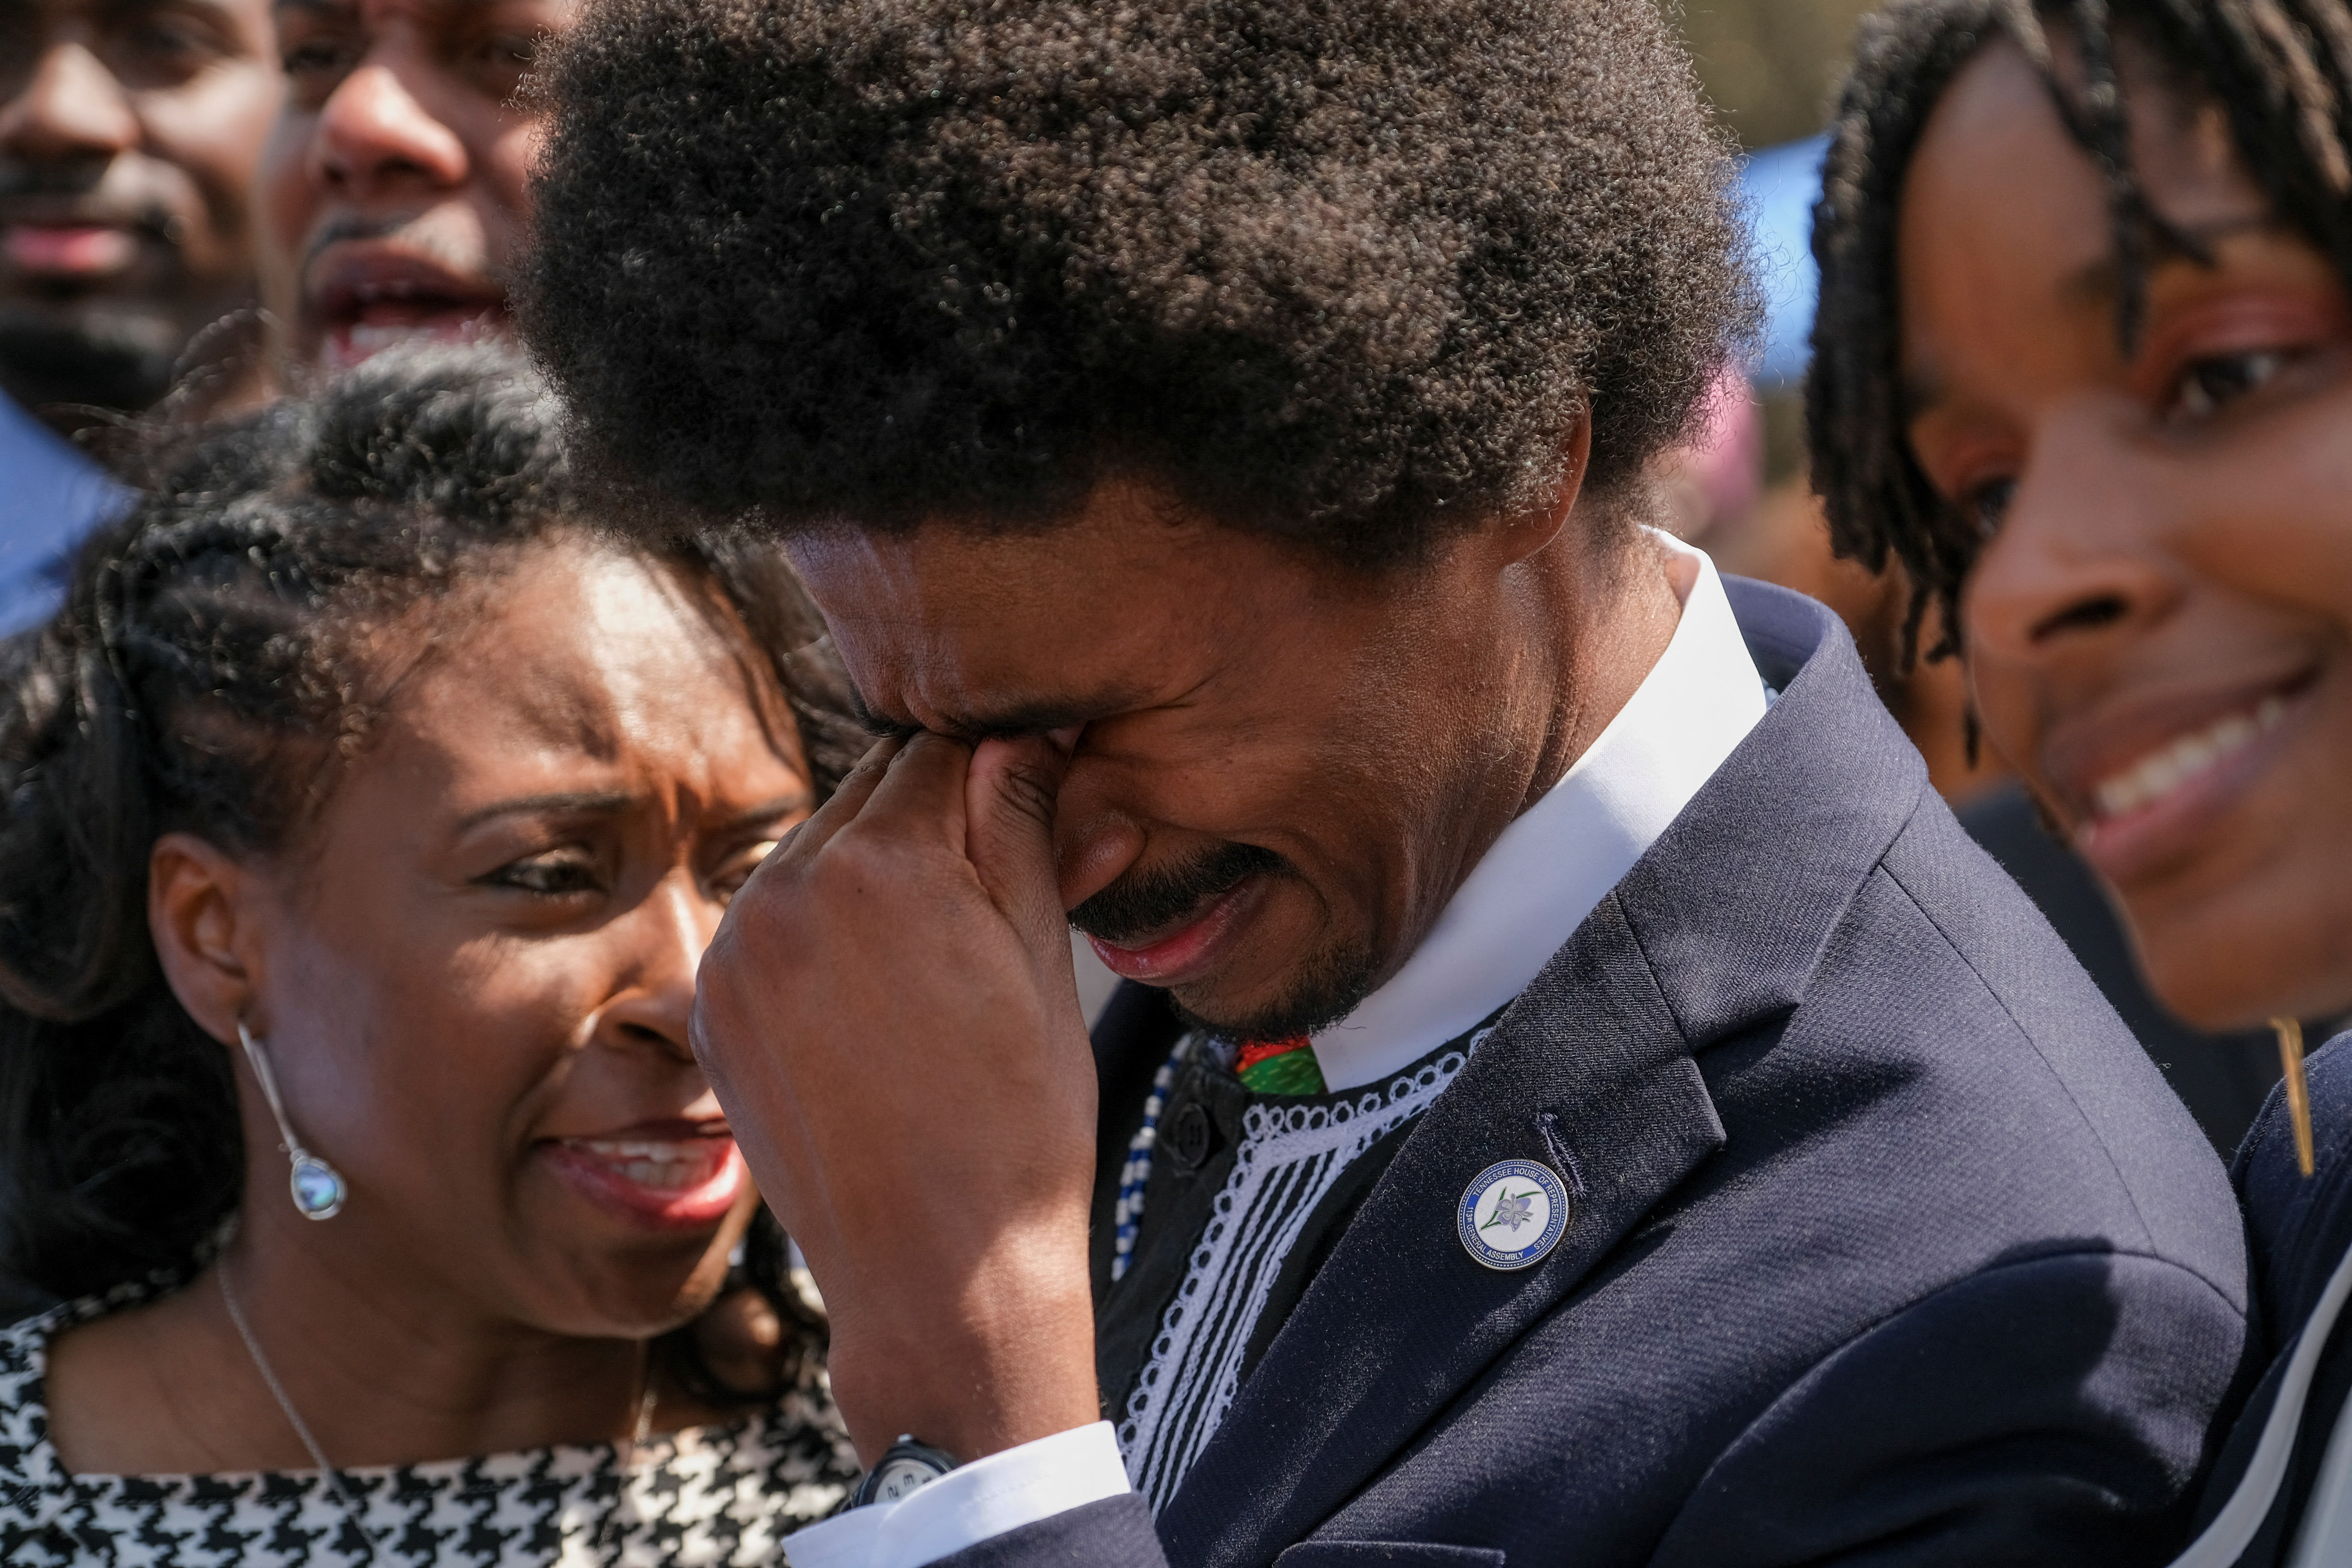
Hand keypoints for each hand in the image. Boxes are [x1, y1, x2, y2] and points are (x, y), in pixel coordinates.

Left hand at [692, 731, 1101, 1463]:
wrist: (937, 1278)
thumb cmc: (1016, 1129)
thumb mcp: (1044, 958)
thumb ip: (1023, 829)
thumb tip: (1025, 735)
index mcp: (882, 862)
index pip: (943, 748)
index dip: (999, 771)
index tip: (1031, 799)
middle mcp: (788, 889)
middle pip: (873, 790)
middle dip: (933, 818)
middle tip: (991, 889)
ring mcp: (736, 951)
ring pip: (818, 853)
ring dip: (873, 874)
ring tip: (936, 956)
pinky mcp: (712, 1008)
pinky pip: (773, 924)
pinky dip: (823, 933)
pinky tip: (877, 997)